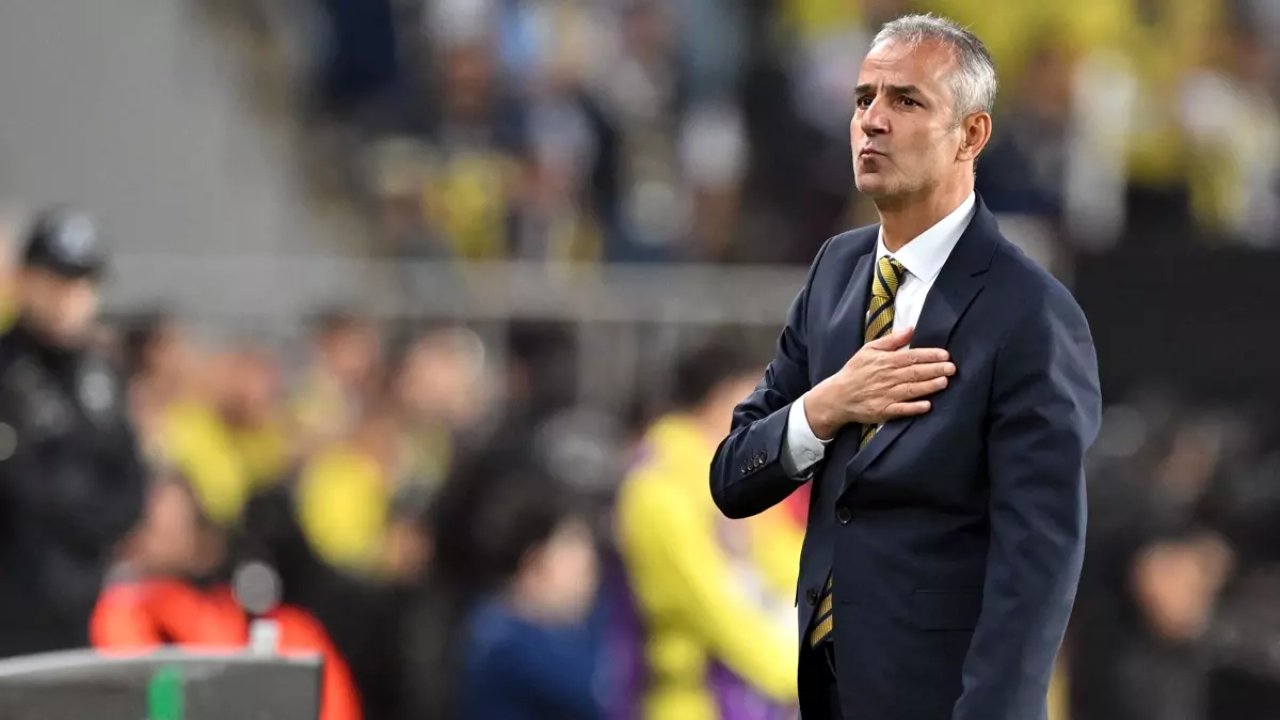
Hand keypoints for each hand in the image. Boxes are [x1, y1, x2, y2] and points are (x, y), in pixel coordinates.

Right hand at [804, 326, 954, 438]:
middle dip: (934, 370)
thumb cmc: (855, 371)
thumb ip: (891, 340)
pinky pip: (901, 409)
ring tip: (944, 382)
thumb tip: (911, 329)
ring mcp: (885, 395)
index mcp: (885, 361)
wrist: (837, 396)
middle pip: (914, 372)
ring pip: (911, 390)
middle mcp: (887, 377)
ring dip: (928, 386)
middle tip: (952, 368)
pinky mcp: (883, 411)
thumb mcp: (869, 350)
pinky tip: (927, 406)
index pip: (911, 356)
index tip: (945, 355)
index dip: (929, 355)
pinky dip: (914, 408)